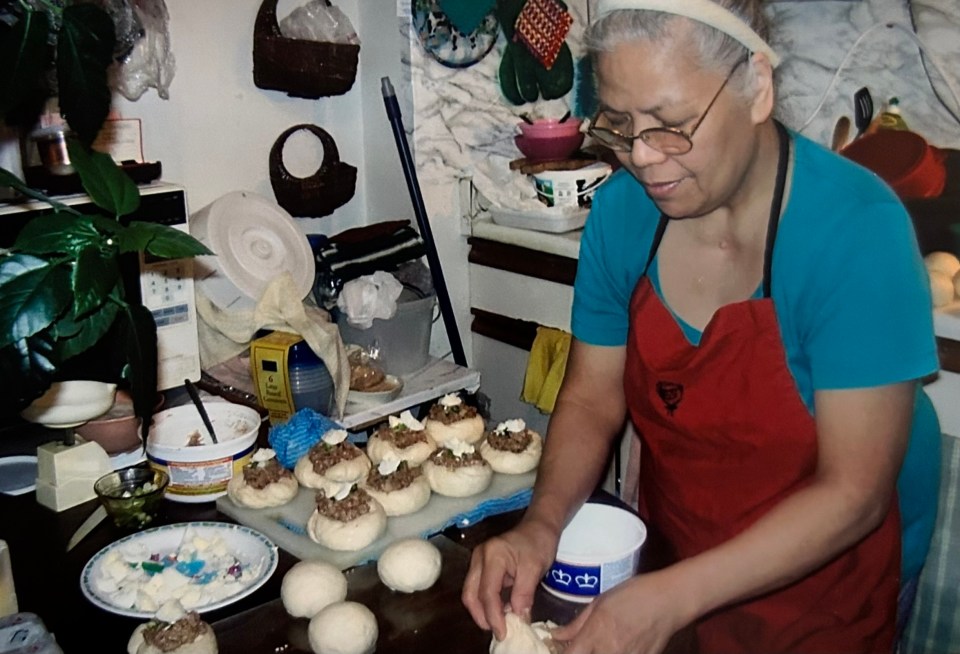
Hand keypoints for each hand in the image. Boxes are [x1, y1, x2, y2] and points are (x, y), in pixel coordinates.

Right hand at [462, 517, 560, 639]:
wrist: (539, 526)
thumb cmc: (538, 543)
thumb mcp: (535, 568)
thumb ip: (524, 593)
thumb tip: (518, 618)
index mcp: (492, 555)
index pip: (487, 593)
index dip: (494, 616)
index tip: (504, 633)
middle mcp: (479, 557)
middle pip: (470, 594)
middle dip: (482, 617)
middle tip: (499, 631)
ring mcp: (478, 561)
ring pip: (471, 593)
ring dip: (483, 611)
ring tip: (500, 624)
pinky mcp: (481, 566)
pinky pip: (479, 588)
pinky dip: (487, 603)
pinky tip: (501, 611)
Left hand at [551, 570, 693, 653]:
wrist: (668, 600)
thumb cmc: (633, 594)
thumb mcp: (599, 602)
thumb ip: (576, 624)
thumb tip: (555, 635)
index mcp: (596, 633)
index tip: (557, 650)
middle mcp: (610, 651)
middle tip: (575, 649)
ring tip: (596, 648)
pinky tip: (611, 649)